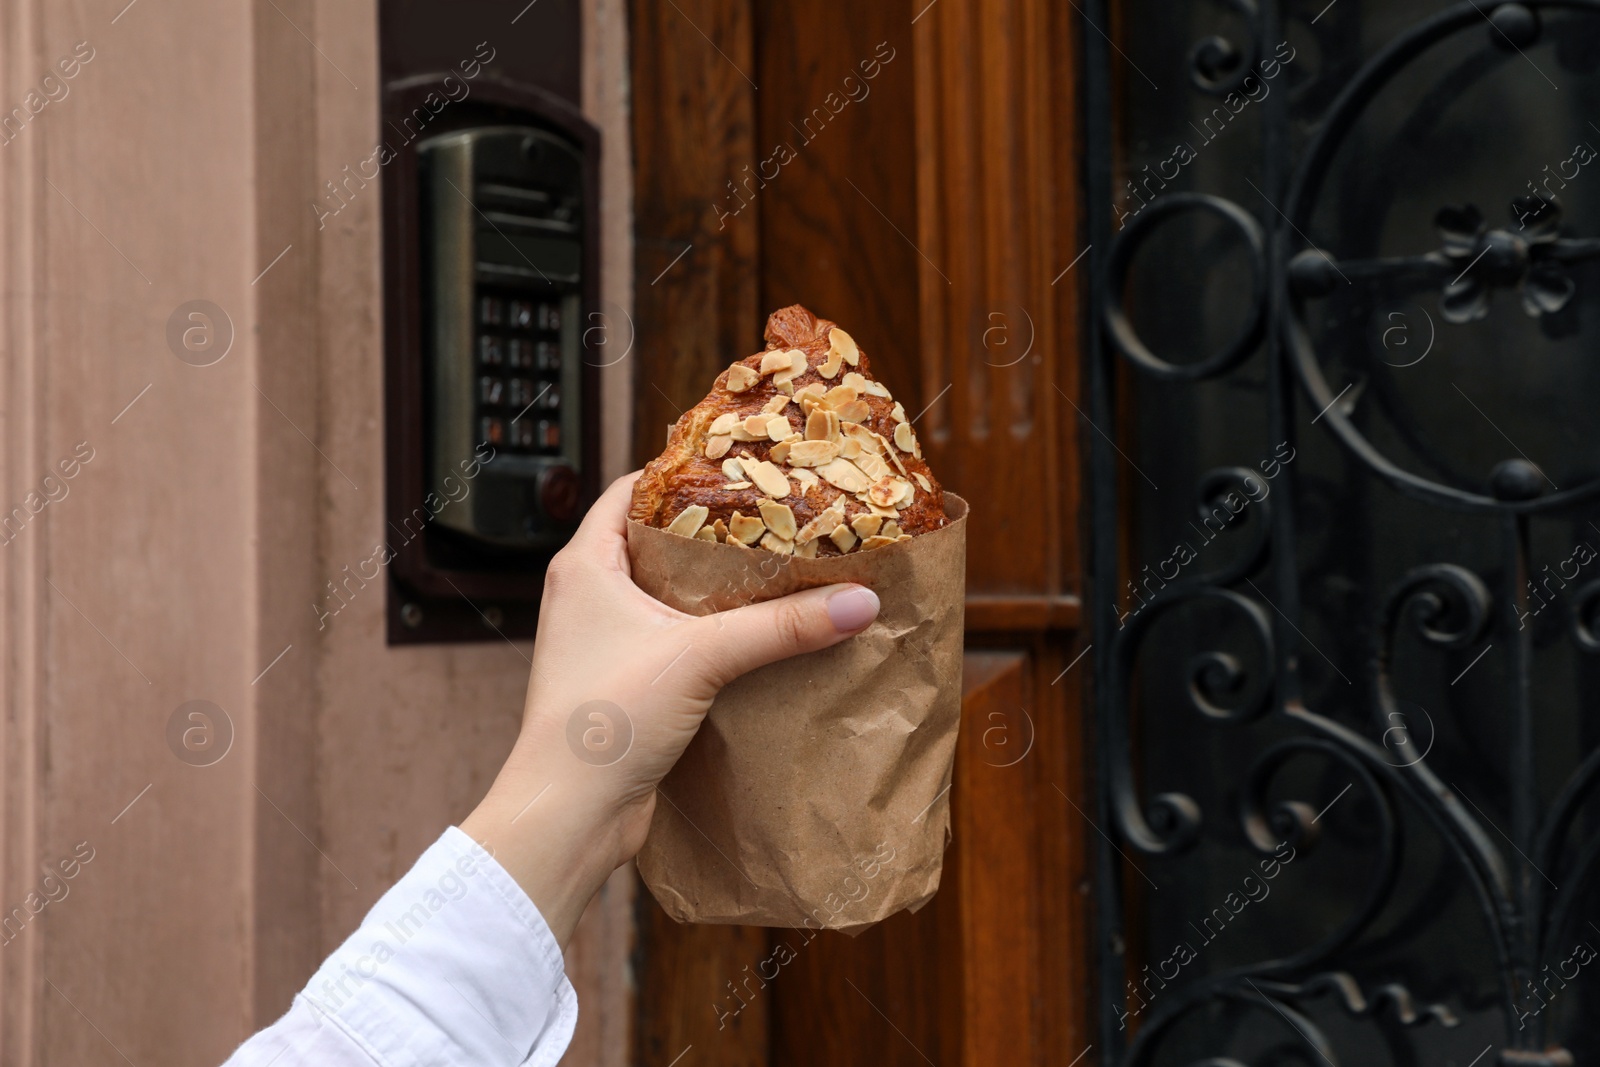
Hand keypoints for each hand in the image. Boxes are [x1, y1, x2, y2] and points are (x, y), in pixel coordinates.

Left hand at [460, 472, 880, 944]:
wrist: (568, 814)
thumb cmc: (605, 718)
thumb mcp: (701, 656)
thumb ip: (781, 626)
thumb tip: (860, 601)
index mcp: (585, 565)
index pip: (630, 492)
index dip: (681, 474)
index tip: (738, 469)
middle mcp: (587, 598)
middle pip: (656, 543)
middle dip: (713, 534)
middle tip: (775, 521)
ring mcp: (602, 645)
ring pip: (667, 599)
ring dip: (716, 592)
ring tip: (780, 575)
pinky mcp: (622, 687)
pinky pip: (674, 645)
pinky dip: (712, 638)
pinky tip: (760, 643)